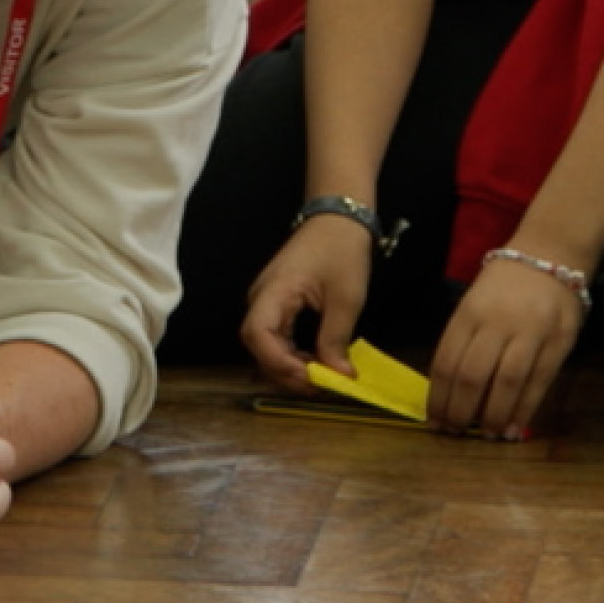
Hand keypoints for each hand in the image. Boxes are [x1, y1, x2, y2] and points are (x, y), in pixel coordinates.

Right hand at [238, 208, 375, 392]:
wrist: (339, 217)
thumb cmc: (342, 250)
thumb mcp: (346, 298)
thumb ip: (336, 340)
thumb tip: (339, 377)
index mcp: (273, 290)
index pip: (258, 334)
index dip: (279, 363)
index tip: (310, 378)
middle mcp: (262, 297)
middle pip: (259, 345)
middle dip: (286, 371)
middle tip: (321, 386)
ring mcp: (267, 300)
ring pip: (266, 345)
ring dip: (290, 366)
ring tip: (322, 376)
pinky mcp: (277, 303)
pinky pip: (277, 336)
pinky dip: (293, 354)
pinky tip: (315, 362)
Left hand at [427, 248, 582, 438]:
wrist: (550, 254)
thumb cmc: (505, 286)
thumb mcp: (474, 303)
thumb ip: (464, 341)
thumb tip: (451, 392)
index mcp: (469, 312)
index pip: (446, 361)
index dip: (438, 397)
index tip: (434, 422)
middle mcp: (497, 321)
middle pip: (473, 375)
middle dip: (461, 411)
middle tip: (456, 433)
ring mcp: (530, 330)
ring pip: (506, 381)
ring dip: (494, 415)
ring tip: (488, 435)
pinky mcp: (558, 341)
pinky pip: (538, 381)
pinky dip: (525, 409)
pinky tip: (515, 427)